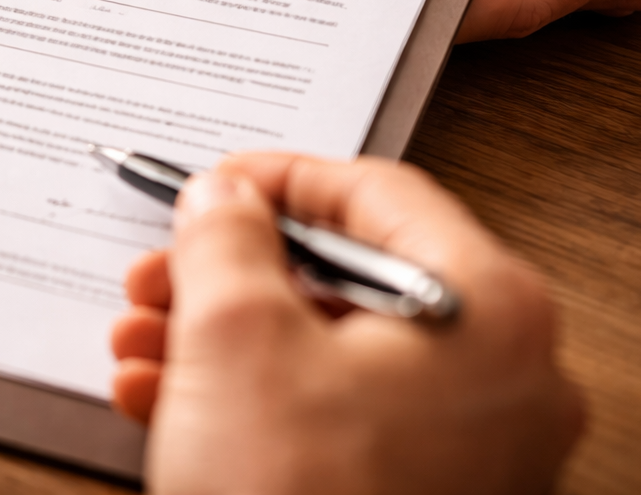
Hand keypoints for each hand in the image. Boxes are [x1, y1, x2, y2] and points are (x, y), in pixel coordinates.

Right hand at [110, 154, 583, 494]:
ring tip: (142, 342)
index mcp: (488, 311)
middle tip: (162, 273)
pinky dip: (247, 398)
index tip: (215, 183)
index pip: (379, 192)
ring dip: (219, 337)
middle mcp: (498, 375)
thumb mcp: (234, 336)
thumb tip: (222, 197)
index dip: (278, 177)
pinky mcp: (421, 493)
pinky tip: (164, 398)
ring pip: (326, 351)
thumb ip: (224, 237)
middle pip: (346, 279)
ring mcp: (466, 445)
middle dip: (228, 275)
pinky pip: (329, 415)